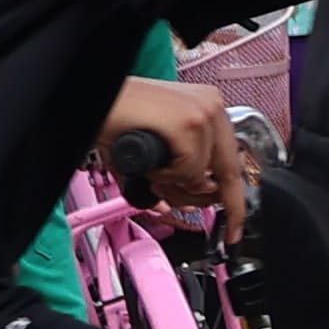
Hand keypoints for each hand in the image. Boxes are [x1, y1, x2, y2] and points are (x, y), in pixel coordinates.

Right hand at [101, 80, 243, 217]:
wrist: (93, 103)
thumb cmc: (118, 120)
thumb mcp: (158, 149)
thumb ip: (180, 173)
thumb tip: (193, 204)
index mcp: (207, 107)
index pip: (233, 159)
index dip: (234, 198)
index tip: (235, 225)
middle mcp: (212, 106)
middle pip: (230, 172)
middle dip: (210, 202)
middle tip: (191, 210)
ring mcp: (203, 112)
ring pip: (204, 177)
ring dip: (174, 186)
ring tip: (153, 174)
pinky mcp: (188, 122)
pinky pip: (188, 172)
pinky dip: (165, 177)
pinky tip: (151, 165)